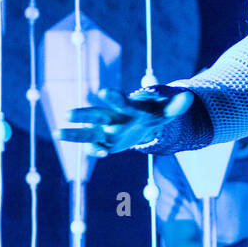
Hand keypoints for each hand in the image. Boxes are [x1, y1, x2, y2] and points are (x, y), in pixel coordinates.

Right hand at [59, 86, 192, 155]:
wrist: (147, 122)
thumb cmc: (156, 112)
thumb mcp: (167, 111)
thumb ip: (176, 106)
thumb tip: (190, 98)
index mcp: (128, 107)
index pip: (120, 102)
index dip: (114, 98)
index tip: (105, 92)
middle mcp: (113, 117)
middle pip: (97, 114)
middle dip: (84, 115)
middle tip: (68, 114)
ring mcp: (107, 130)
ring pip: (88, 131)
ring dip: (74, 133)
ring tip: (57, 133)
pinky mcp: (106, 142)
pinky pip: (95, 146)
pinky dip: (93, 151)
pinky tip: (96, 154)